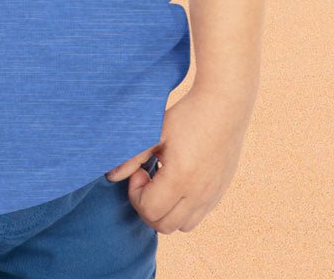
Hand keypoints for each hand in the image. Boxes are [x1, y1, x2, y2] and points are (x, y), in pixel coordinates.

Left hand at [104, 86, 252, 233]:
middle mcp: (199, 193)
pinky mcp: (220, 192)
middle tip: (148, 178)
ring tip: (164, 182)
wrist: (223, 106)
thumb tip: (110, 176)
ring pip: (182, 226)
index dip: (136, 194)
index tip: (140, 171)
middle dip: (148, 207)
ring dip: (167, 211)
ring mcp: (212, 196)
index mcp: (180, 178)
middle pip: (163, 226)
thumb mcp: (154, 132)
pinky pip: (198, 216)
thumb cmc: (186, 116)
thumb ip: (131, 157)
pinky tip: (179, 181)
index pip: (149, 210)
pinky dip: (183, 208)